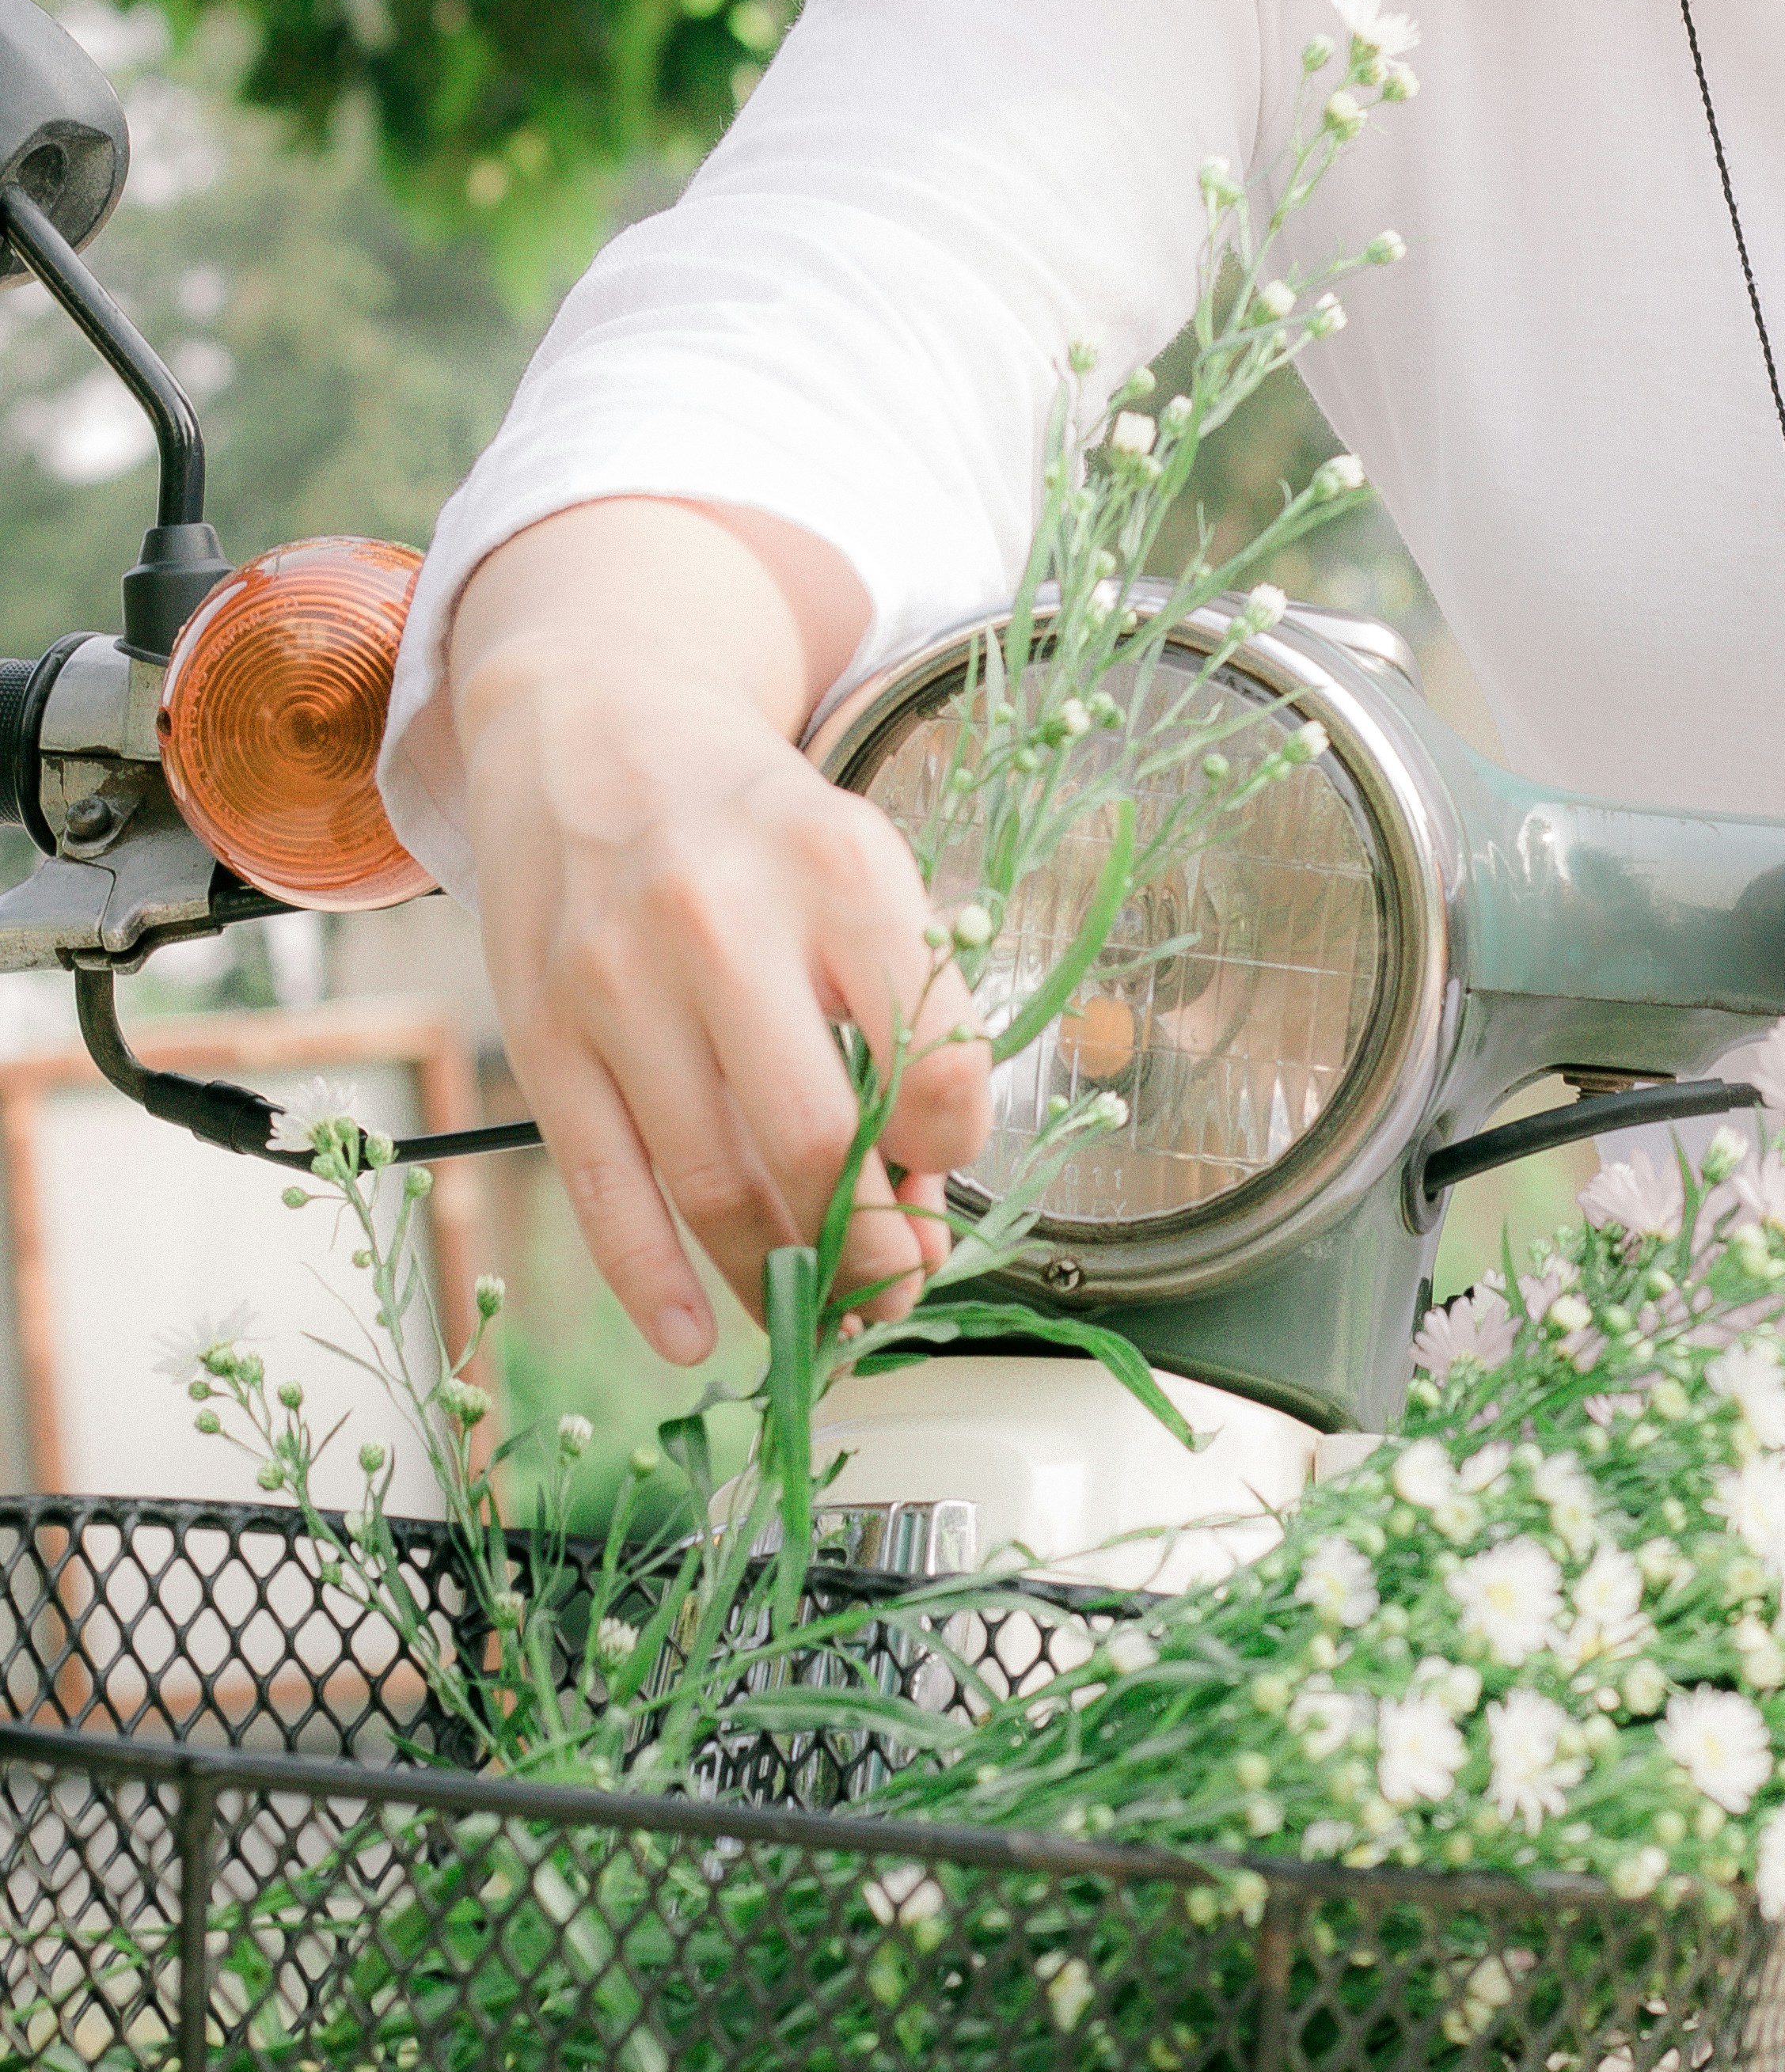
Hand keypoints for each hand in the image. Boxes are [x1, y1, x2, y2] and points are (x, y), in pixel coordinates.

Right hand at [450, 504, 993, 1359]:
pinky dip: (653, 1283)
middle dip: (869, 1253)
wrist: (594, 732)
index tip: (943, 1170)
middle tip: (892, 1296)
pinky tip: (696, 1338)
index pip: (933, 1061)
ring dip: (775, 1279)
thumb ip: (905, 1015)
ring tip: (817, 1316)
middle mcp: (724, 921)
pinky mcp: (544, 1032)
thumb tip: (917, 1198)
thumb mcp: (861, 875)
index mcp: (839, 873)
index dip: (953, 1148)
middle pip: (815, 1144)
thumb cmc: (756, 826)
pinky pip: (604, 1188)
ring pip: (712, 1183)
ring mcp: (619, 981)